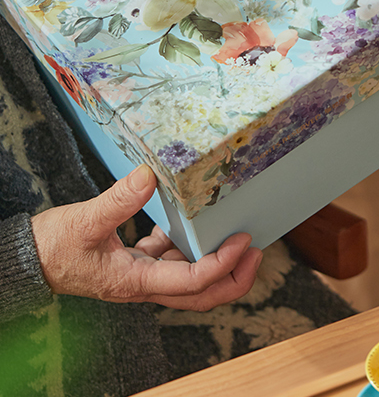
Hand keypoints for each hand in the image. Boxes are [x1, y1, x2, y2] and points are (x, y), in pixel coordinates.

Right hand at [31, 165, 262, 310]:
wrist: (29, 260)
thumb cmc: (52, 247)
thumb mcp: (84, 221)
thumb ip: (118, 200)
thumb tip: (149, 176)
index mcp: (135, 282)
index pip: (192, 282)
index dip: (223, 264)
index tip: (243, 241)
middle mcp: (144, 285)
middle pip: (201, 295)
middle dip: (234, 278)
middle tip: (257, 251)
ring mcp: (143, 275)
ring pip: (191, 279)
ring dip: (219, 263)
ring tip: (241, 236)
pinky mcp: (138, 263)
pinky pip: (174, 259)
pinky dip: (191, 244)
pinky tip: (196, 222)